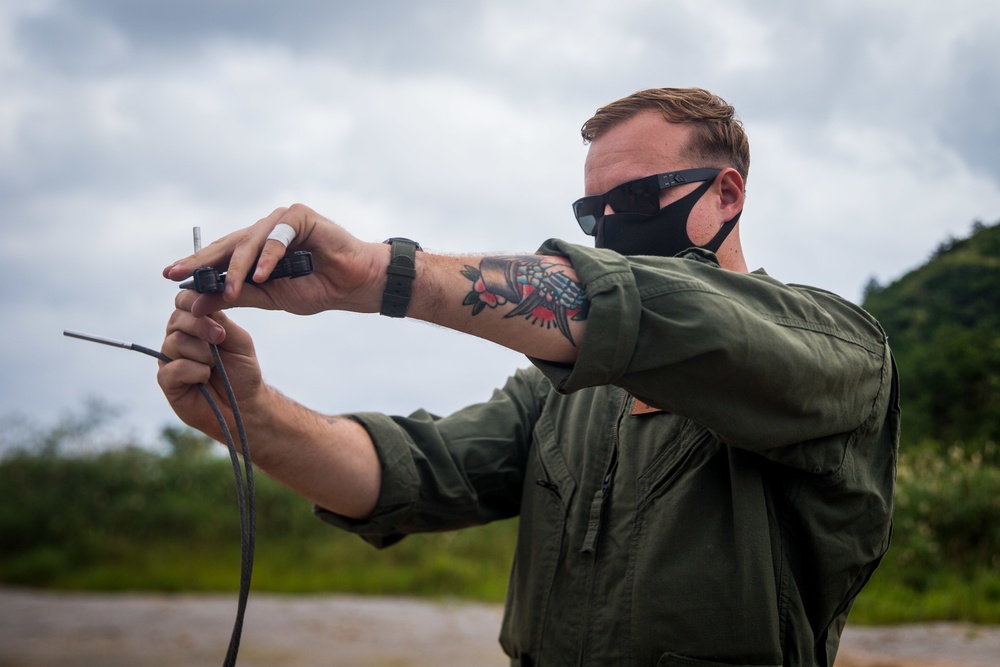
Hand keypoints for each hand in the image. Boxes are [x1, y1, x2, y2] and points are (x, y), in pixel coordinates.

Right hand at [157, 289, 265, 441]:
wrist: (244, 405)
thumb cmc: (242, 371)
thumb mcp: (238, 340)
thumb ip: (221, 319)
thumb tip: (203, 300)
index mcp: (194, 324)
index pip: (183, 300)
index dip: (194, 301)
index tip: (213, 312)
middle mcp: (178, 337)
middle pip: (177, 318)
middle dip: (202, 326)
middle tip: (220, 338)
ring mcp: (170, 358)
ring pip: (176, 341)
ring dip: (203, 353)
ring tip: (214, 365)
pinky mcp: (166, 379)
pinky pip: (174, 367)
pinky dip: (195, 372)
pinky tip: (204, 379)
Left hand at [162, 204, 387, 317]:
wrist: (357, 285)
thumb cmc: (319, 288)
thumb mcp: (271, 298)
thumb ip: (237, 296)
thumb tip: (197, 302)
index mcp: (258, 248)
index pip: (221, 254)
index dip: (197, 265)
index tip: (170, 277)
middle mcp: (266, 230)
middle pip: (228, 243)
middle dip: (202, 260)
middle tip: (178, 273)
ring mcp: (282, 220)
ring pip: (250, 241)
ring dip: (238, 267)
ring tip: (228, 289)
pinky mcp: (300, 216)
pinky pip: (277, 236)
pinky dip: (269, 257)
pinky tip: (263, 276)